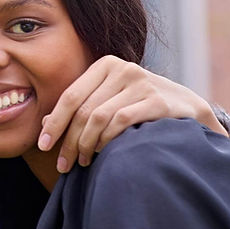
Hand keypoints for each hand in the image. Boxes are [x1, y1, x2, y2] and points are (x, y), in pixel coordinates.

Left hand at [37, 55, 225, 172]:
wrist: (186, 107)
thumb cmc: (137, 104)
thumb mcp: (108, 99)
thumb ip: (81, 107)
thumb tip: (44, 124)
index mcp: (104, 65)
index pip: (70, 96)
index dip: (54, 122)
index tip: (43, 145)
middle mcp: (122, 68)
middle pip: (83, 109)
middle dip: (68, 140)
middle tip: (63, 164)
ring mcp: (141, 82)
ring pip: (99, 117)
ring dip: (86, 144)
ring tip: (82, 162)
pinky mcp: (157, 100)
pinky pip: (121, 122)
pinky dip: (107, 140)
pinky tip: (103, 153)